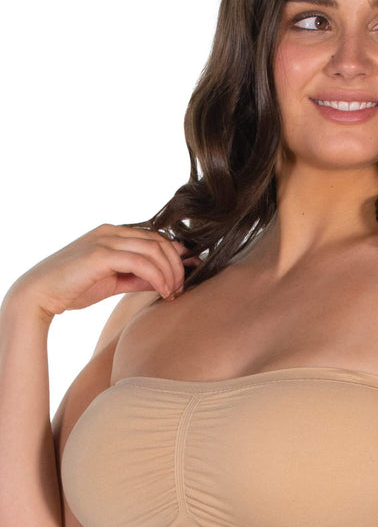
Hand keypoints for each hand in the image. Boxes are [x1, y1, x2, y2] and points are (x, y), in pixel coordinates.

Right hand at [10, 223, 198, 319]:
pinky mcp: (101, 254)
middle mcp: (111, 231)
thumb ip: (138, 277)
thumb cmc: (73, 289)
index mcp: (113, 234)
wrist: (39, 294)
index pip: (154, 237)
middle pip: (159, 241)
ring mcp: (105, 240)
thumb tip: (165, 281)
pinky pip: (141, 262)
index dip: (176, 253)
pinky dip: (157, 277)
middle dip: (177, 265)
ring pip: (154, 250)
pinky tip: (162, 291)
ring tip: (172, 292)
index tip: (189, 272)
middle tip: (181, 288)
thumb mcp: (113, 282)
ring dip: (170, 273)